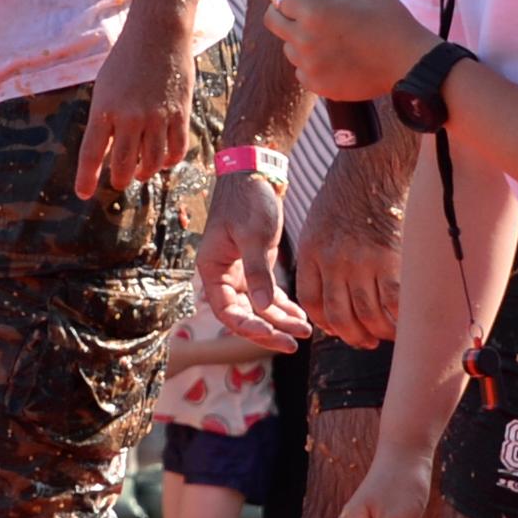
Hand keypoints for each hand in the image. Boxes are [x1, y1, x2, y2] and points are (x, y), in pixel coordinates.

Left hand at [75, 16, 191, 200]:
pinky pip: (177, 148)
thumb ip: (106, 118)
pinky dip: (170, 161)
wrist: (157, 34)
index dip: (87, 177)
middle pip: (123, 163)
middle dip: (120, 179)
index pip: (91, 152)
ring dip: (145, 172)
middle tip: (119, 182)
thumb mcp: (105, 88)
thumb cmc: (126, 59)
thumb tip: (108, 149)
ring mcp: (157, 116)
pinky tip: (164, 160)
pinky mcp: (180, 113)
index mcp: (104, 108)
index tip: (83, 194)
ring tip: (141, 172)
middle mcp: (130, 116)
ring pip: (152, 161)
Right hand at [196, 171, 308, 352]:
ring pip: (258, 308)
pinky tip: (301, 315)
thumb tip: (264, 310)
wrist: (255, 174)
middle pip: (243, 315)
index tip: (273, 334)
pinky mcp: (255, 266)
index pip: (226, 311)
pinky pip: (268, 295)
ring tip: (305, 331)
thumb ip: (258, 273)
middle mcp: (222, 276)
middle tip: (294, 343)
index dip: (248, 328)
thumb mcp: (254, 236)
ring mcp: (239, 273)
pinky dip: (283, 307)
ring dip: (280, 321)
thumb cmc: (248, 201)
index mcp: (211, 269)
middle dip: (269, 331)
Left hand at [269, 0, 439, 105]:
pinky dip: (311, 66)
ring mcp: (310, 66)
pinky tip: (328, 60)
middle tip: (295, 15)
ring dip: (300, 43)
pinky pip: (302, 73)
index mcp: (313, 13)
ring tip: (323, 41)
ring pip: (290, 50)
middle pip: (274, 24)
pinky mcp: (320, 87)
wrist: (411, 63)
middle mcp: (305, 40)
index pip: (281, 0)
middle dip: (282, 15)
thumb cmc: (391, 22)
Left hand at [297, 149, 407, 348]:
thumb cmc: (348, 196)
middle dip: (352, 336)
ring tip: (384, 336)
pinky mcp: (390, 260)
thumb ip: (321, 257)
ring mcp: (361, 262)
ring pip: (368, 315)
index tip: (337, 329)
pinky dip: (399, 319)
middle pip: (339, 315)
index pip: (312, 301)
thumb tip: (333, 293)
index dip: (324, 322)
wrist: (372, 169)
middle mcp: (333, 261)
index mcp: (312, 252)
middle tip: (365, 341)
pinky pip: (394, 303)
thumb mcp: (318, 224)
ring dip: (377, 333)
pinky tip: (405, 324)